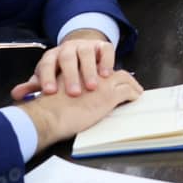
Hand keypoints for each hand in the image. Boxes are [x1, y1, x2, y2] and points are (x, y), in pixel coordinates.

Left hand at [11, 30, 115, 101]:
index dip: (48, 77)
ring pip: (86, 53)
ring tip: (92, 86)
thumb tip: (16, 95)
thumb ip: (34, 86)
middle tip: (74, 93)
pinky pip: (105, 49)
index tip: (50, 92)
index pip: (47, 64)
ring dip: (89, 70)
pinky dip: (106, 61)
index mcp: (52, 56)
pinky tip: (106, 74)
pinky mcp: (102, 45)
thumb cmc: (63, 70)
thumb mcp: (49, 76)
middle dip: (71, 76)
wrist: (81, 51)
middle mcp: (68, 48)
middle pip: (67, 58)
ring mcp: (86, 45)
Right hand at [20, 69, 143, 148]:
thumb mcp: (54, 91)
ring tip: (136, 90)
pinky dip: (133, 93)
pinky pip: (127, 91)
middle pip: (112, 71)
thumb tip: (58, 96)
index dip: (106, 71)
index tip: (111, 77)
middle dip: (123, 78)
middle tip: (128, 83)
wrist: (48, 116)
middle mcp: (90, 73)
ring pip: (123, 77)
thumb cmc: (46, 110)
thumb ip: (61, 87)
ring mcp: (102, 84)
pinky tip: (135, 96)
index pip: (98, 66)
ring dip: (131, 84)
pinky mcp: (109, 96)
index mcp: (77, 70)